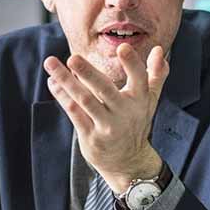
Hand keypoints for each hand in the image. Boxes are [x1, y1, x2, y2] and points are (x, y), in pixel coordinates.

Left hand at [44, 44, 168, 193]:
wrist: (128, 162)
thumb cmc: (136, 123)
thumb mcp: (150, 100)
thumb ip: (156, 74)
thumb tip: (159, 49)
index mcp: (140, 100)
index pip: (139, 78)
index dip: (132, 63)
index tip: (122, 47)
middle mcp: (124, 113)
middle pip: (105, 89)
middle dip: (88, 73)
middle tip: (73, 57)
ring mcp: (107, 126)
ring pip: (84, 100)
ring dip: (66, 81)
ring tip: (50, 63)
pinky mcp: (91, 137)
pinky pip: (74, 113)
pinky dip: (62, 96)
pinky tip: (53, 82)